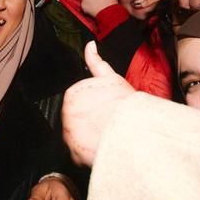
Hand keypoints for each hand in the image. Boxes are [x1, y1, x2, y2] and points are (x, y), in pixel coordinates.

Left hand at [62, 41, 134, 166]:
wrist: (132, 129)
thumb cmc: (125, 104)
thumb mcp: (111, 78)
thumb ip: (96, 61)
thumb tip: (90, 44)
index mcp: (73, 94)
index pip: (80, 104)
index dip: (95, 109)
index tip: (105, 113)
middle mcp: (66, 113)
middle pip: (77, 121)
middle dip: (91, 124)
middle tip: (109, 125)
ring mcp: (68, 132)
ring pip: (78, 138)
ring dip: (90, 140)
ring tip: (108, 136)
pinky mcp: (72, 151)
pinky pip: (79, 155)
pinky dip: (89, 155)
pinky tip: (102, 149)